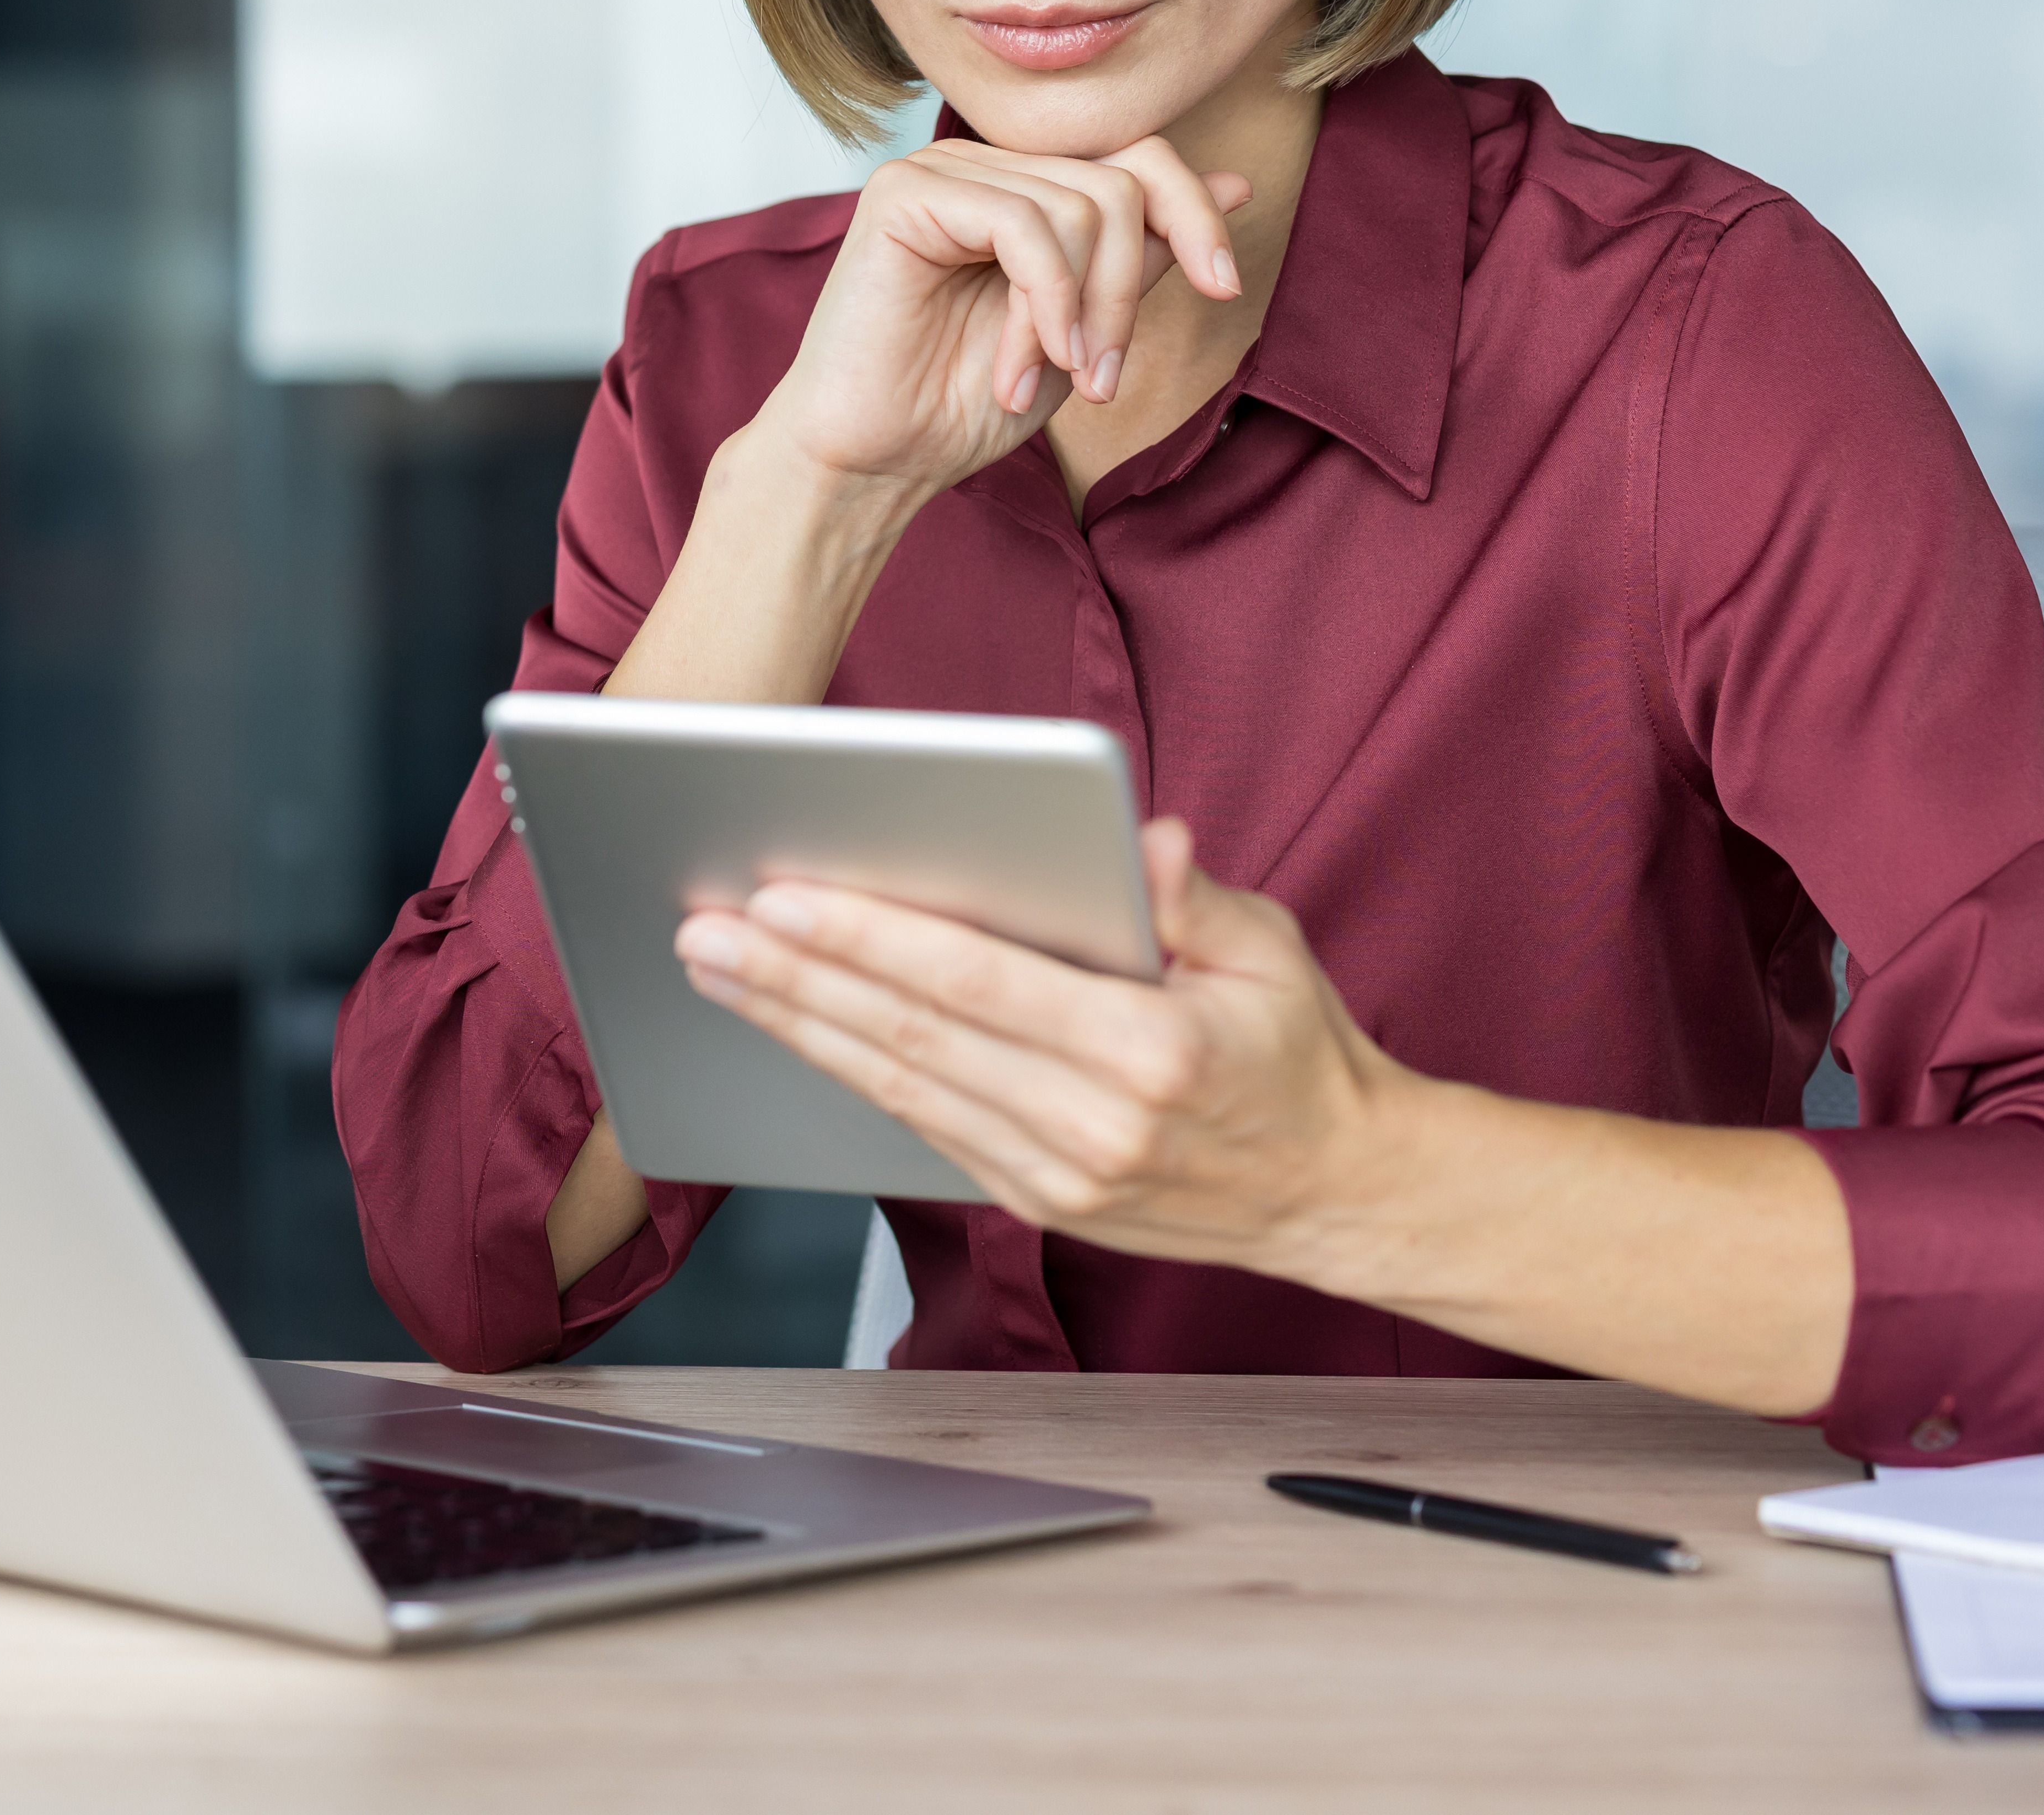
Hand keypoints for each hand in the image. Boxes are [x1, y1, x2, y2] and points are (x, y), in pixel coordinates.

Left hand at [668, 819, 1406, 1290]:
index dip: (870, 938)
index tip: (783, 896)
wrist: (1337, 1194)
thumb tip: (1142, 840)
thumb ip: (1195, 899)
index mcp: (1149, 1052)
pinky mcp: (1040, 1202)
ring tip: (719, 970)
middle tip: (706, 926)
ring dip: (799, 1026)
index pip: (976, 982)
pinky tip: (794, 1028)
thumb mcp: (1274, 955)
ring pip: (899, 1089)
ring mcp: (1060, 1176)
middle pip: (912, 1038)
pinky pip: (924, 1128)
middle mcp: (1093, 1125)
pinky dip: (850, 1074)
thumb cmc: (1299, 1054)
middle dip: (796, 978)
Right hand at [751, 137, 1251, 503]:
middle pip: (1118, 185)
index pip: (1138, 159)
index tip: (1225, 287)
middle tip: (1101, 381)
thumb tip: (1234, 185)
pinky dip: (1044, 303)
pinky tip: (1024, 366)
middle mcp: (984, 165)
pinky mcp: (905, 193)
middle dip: (1129, 292)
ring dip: (1082, 314)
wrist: (878, 460)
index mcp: (1025, 188)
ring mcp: (941, 170)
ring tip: (1053, 380)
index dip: (1194, 214)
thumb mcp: (1085, 330)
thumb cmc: (963, 403)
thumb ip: (1144, 256)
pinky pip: (1021, 223)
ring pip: (1080, 206)